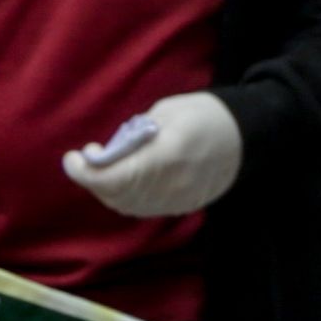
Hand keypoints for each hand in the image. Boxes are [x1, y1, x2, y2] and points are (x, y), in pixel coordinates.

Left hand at [66, 91, 242, 217]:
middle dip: (93, 179)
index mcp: (167, 155)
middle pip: (117, 195)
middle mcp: (172, 185)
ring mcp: (179, 200)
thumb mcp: (166, 112)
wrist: (247, 137)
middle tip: (85, 159)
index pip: (114, 178)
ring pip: (127, 205)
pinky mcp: (183, 206)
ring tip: (102, 167)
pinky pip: (143, 208)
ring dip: (107, 189)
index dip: (86, 173)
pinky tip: (123, 178)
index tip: (73, 158)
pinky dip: (125, 196)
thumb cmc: (205, 115)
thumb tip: (108, 154)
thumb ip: (134, 136)